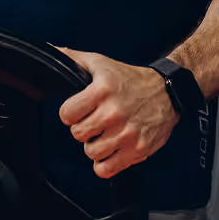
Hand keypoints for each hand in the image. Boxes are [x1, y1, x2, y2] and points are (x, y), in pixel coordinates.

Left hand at [53, 47, 178, 178]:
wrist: (167, 92)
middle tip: (93, 122)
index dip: (69, 113)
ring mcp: (126, 134)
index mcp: (101, 91)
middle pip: (78, 134)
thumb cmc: (131, 79)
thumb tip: (51, 51)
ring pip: (91, 152)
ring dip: (94, 145)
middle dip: (82, 128)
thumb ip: (73, 58)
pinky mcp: (138, 150)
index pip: (66, 114)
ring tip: (103, 135)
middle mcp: (113, 113)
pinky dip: (105, 164)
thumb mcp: (100, 63)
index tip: (78, 111)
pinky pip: (107, 169)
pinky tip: (109, 151)